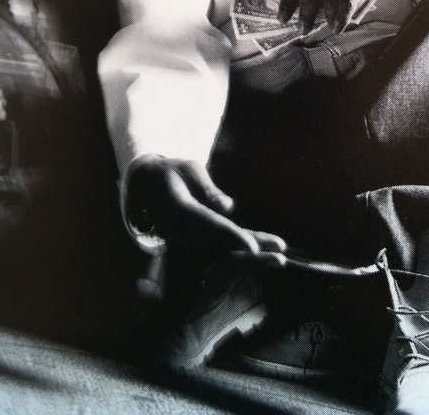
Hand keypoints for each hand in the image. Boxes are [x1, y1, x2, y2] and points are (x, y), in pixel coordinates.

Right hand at [128, 157, 286, 260]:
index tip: (253, 246)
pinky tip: (266, 258)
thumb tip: (228, 206)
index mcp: (176, 208)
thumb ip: (206, 187)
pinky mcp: (192, 247)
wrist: (147, 187)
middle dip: (251, 252)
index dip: (230, 236)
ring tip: (280, 259)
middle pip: (218, 247)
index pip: (206, 225)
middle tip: (281, 253)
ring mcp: (184, 244)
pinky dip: (242, 259)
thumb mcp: (188, 168)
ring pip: (220, 257)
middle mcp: (179, 232)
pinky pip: (218, 256)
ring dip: (251, 260)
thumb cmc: (172, 172)